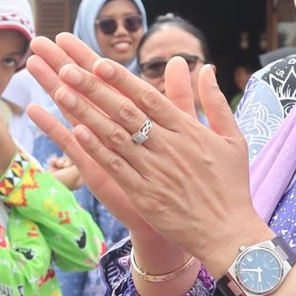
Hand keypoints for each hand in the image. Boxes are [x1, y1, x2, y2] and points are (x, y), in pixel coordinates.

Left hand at [29, 34, 267, 277]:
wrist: (227, 233)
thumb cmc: (231, 186)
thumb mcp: (233, 139)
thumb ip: (215, 102)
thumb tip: (206, 68)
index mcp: (188, 130)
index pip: (149, 97)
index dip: (121, 79)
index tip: (98, 62)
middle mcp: (168, 146)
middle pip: (125, 111)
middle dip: (94, 88)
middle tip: (68, 68)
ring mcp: (154, 170)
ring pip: (114, 135)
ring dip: (86, 112)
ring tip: (62, 93)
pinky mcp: (143, 194)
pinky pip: (114, 166)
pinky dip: (95, 148)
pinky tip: (76, 131)